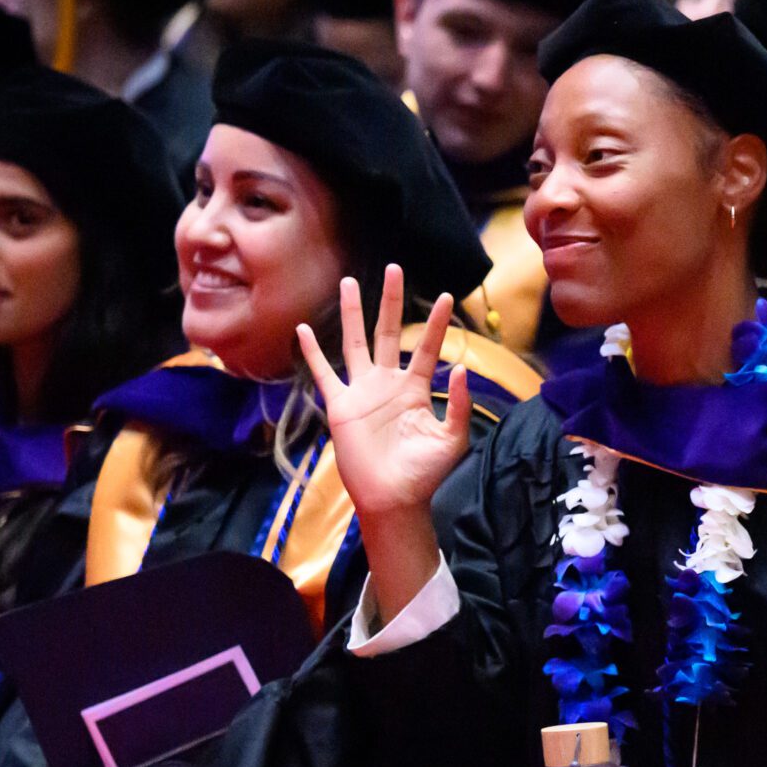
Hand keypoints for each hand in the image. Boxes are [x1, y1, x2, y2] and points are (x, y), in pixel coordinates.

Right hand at [294, 266, 470, 520]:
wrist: (394, 498)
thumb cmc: (425, 472)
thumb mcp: (452, 438)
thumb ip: (459, 404)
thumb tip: (462, 368)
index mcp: (416, 388)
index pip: (427, 347)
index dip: (437, 324)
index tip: (448, 297)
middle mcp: (388, 383)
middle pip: (389, 332)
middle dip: (392, 302)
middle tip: (394, 269)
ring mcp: (363, 391)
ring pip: (356, 343)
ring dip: (353, 313)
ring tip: (350, 282)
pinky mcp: (341, 405)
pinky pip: (324, 373)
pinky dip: (313, 352)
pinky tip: (304, 328)